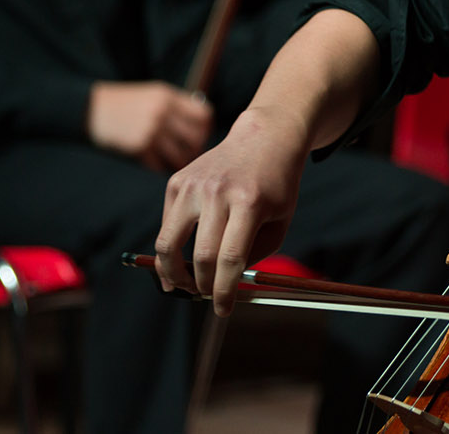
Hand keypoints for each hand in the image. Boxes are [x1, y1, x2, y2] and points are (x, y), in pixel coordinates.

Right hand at [87, 81, 212, 171]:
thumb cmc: (125, 103)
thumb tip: (204, 125)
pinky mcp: (138, 148)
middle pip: (197, 137)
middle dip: (196, 148)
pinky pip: (160, 165)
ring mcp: (151, 131)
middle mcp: (162, 112)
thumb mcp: (153, 95)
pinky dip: (160, 167)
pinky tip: (157, 164)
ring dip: (180, 161)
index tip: (200, 134)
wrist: (90, 109)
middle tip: (189, 152)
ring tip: (174, 161)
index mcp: (168, 97)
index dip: (205, 127)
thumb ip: (177, 106)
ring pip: (182, 155)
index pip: (204, 115)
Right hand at [155, 105, 310, 313]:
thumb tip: (223, 286)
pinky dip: (173, 246)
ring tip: (181, 285)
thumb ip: (255, 255)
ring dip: (172, 274)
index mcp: (249, 203)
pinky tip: (183, 252)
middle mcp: (217, 192)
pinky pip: (168, 224)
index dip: (224, 292)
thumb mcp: (281, 221)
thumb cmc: (277, 185)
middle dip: (201, 286)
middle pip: (199, 257)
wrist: (265, 138)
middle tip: (205, 296)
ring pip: (169, 244)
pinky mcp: (177, 181)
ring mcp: (193, 185)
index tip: (223, 310)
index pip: (230, 259)